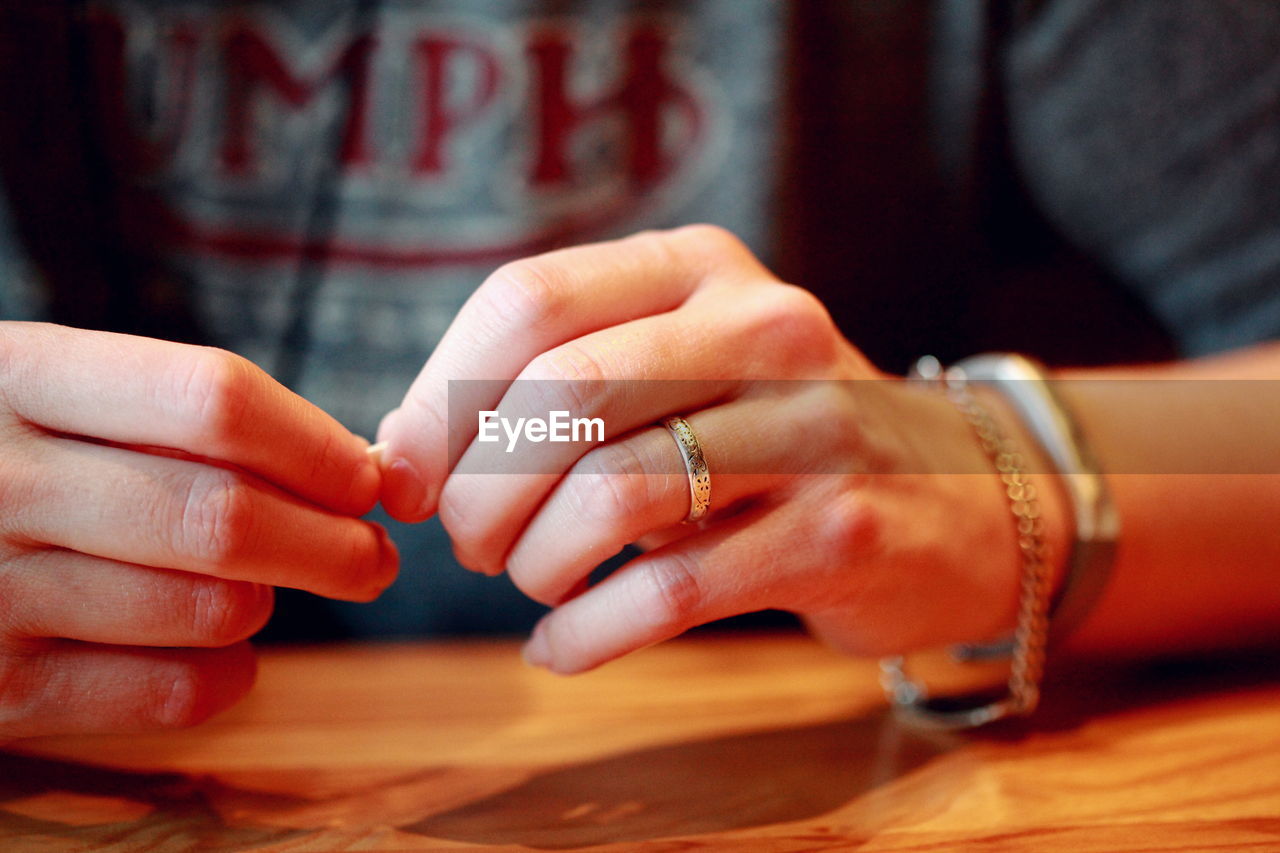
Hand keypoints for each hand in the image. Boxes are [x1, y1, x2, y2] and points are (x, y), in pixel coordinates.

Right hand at [0, 323, 395, 738]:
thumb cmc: (15, 459)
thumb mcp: (64, 397)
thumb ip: (188, 417)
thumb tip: (354, 471)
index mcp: (23, 375)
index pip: (213, 399)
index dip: (315, 445)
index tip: (367, 479)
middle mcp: (0, 478)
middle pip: (224, 515)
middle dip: (331, 544)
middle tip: (371, 556)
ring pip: (210, 607)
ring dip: (267, 603)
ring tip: (262, 587)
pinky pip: (172, 691)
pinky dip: (227, 674)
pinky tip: (218, 646)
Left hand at [378, 226, 1049, 672]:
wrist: (953, 498)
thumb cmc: (767, 437)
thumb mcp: (672, 370)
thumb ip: (544, 387)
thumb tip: (394, 449)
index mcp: (698, 266)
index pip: (527, 301)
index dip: (440, 396)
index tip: (410, 471)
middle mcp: (762, 325)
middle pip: (560, 395)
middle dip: (478, 490)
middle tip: (469, 542)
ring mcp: (813, 425)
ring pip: (610, 497)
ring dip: (531, 564)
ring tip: (530, 583)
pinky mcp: (841, 530)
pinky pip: (669, 594)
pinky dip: (585, 635)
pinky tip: (561, 646)